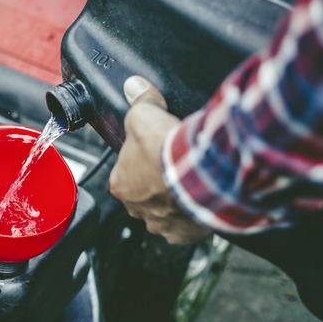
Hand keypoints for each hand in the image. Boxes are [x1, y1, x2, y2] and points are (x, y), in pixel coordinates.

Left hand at [109, 75, 210, 244]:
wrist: (202, 173)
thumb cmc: (168, 150)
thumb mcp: (144, 115)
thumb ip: (139, 101)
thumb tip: (134, 87)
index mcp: (119, 184)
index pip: (126, 170)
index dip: (141, 158)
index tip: (157, 150)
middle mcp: (136, 209)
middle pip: (145, 192)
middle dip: (158, 180)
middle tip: (175, 165)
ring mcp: (159, 224)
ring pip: (165, 210)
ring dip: (175, 199)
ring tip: (189, 181)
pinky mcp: (183, 234)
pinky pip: (185, 226)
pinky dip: (193, 214)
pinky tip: (200, 200)